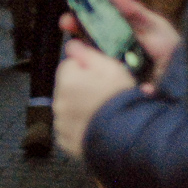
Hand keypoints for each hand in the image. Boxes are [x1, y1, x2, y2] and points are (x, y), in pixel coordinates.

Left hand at [53, 39, 135, 157]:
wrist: (128, 138)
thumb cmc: (120, 102)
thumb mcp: (110, 67)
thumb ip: (87, 53)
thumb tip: (72, 45)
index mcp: (67, 80)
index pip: (70, 66)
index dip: (87, 70)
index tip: (100, 77)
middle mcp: (59, 102)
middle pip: (68, 88)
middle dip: (83, 89)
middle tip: (105, 95)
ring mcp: (61, 124)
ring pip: (70, 109)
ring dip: (81, 109)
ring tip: (104, 113)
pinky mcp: (66, 142)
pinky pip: (71, 130)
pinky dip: (81, 128)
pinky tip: (97, 127)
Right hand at [58, 0, 180, 89]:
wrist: (186, 84)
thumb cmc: (172, 51)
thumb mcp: (155, 26)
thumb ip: (135, 11)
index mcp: (123, 31)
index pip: (97, 18)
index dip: (83, 10)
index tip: (73, 2)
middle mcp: (114, 47)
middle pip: (88, 34)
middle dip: (75, 26)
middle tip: (67, 23)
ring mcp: (113, 66)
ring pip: (89, 55)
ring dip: (78, 47)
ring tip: (74, 43)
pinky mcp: (114, 83)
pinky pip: (97, 76)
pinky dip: (89, 69)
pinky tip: (85, 62)